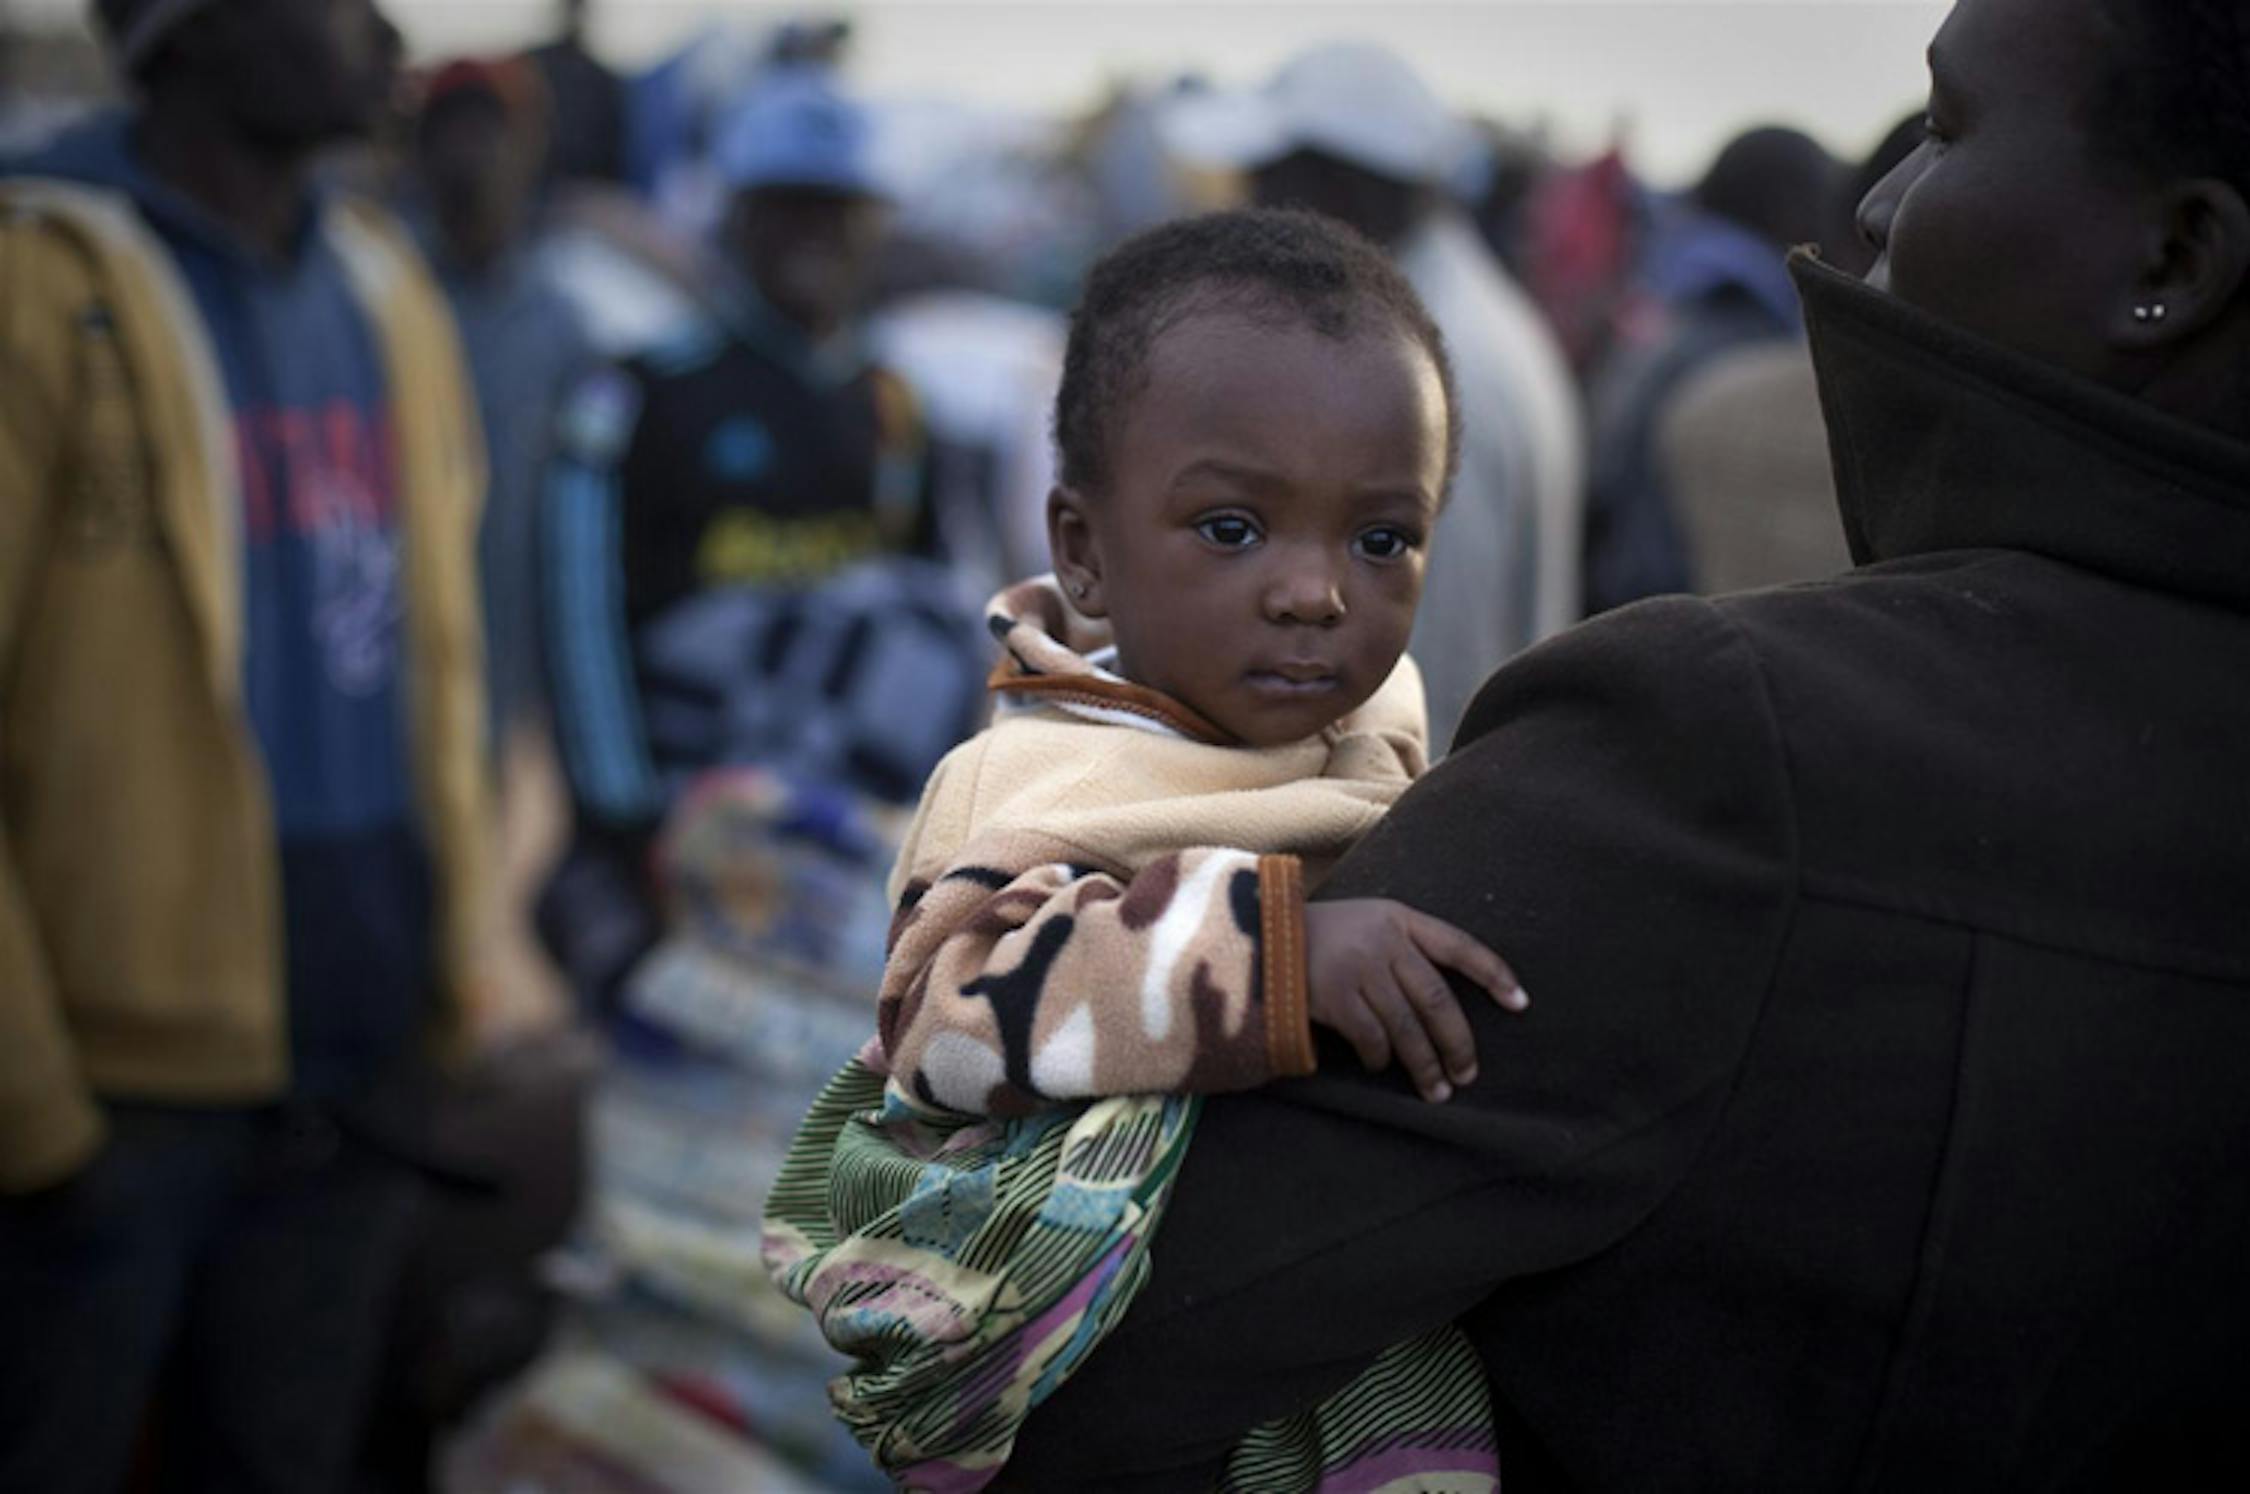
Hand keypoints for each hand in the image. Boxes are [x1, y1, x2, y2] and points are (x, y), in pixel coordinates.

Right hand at [1302, 899, 1526, 1102]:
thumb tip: (1444, 1008)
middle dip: (1458, 1041)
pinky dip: (1380, 1057)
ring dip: (1425, 1063)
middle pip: (1437, 998)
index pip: (1459, 945)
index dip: (1494, 973)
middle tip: (1468, 1074)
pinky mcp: (1333, 995)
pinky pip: (1371, 1036)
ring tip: (1438, 1090)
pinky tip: (1381, 1065)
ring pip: (1407, 1025)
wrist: (1263, 934)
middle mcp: (1384, 941)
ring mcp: (1359, 967)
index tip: (1520, 1003)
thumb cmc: (1326, 936)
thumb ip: (1405, 949)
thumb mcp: (1370, 924)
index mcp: (1400, 918)